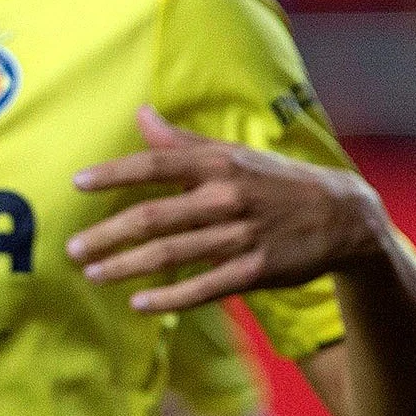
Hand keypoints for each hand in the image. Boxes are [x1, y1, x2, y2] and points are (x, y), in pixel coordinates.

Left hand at [68, 106, 387, 312]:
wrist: (344, 217)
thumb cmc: (276, 181)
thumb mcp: (234, 154)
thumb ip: (182, 140)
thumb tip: (140, 113)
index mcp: (218, 164)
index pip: (155, 165)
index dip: (114, 174)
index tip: (76, 183)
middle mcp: (226, 198)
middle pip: (154, 217)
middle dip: (107, 234)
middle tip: (71, 247)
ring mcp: (241, 236)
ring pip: (172, 254)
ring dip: (126, 266)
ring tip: (91, 274)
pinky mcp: (255, 271)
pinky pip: (203, 287)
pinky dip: (169, 298)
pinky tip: (138, 303)